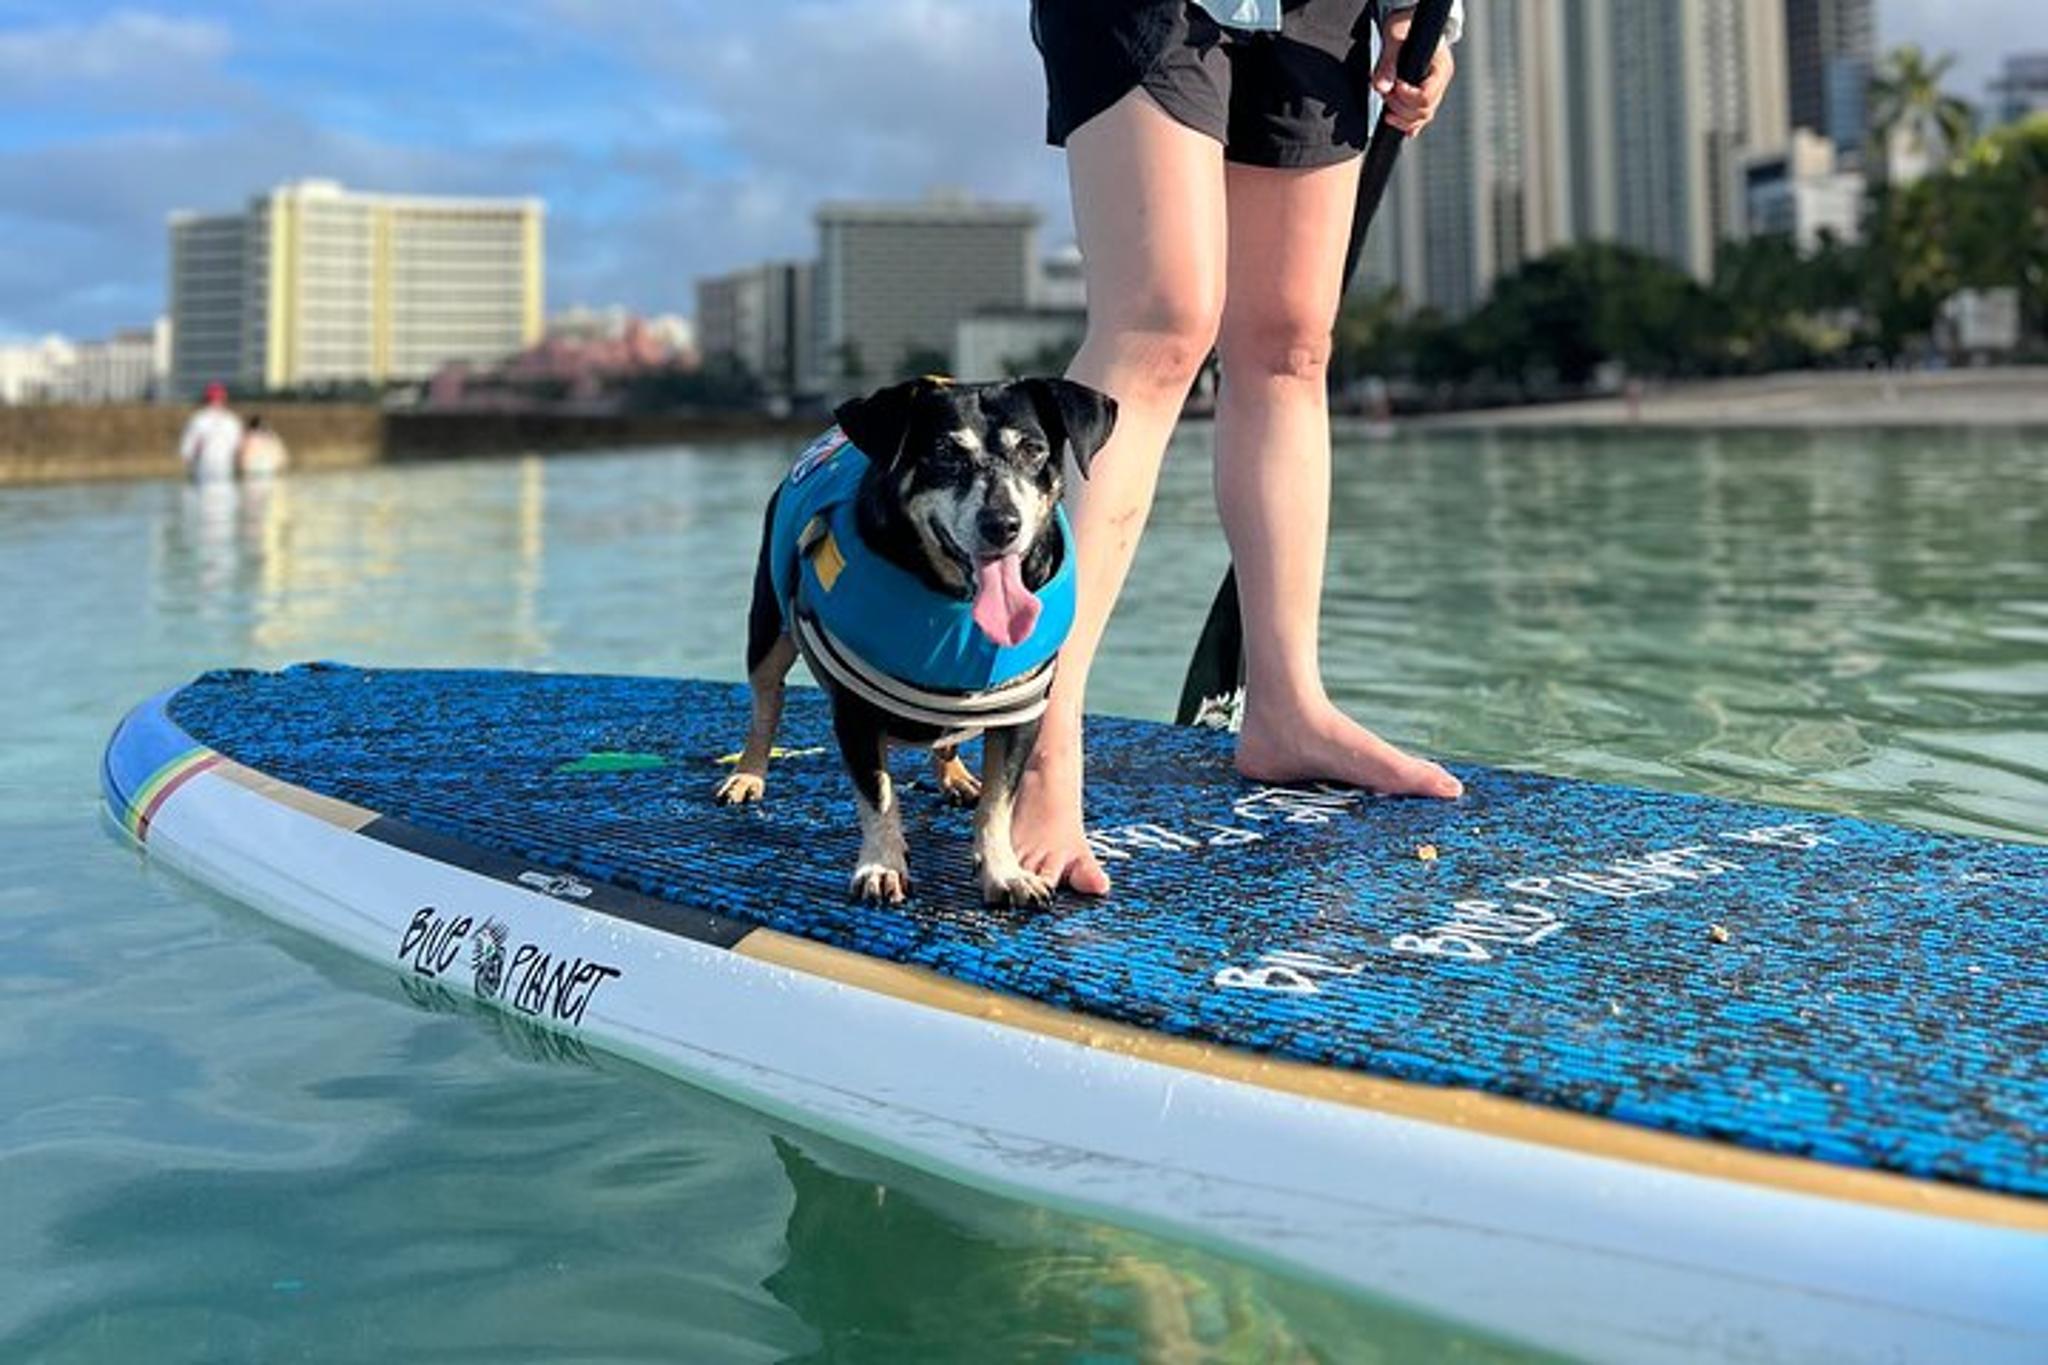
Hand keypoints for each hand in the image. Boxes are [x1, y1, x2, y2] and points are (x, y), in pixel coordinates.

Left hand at [1373, 8, 1454, 136]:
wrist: (1407, 26)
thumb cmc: (1406, 28)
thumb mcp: (1395, 39)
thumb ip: (1388, 63)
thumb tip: (1382, 87)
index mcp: (1441, 67)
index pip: (1427, 95)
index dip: (1407, 96)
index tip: (1395, 85)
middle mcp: (1440, 82)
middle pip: (1425, 111)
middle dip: (1400, 106)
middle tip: (1385, 93)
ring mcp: (1433, 92)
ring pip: (1422, 119)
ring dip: (1400, 116)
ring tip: (1386, 102)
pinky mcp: (1423, 98)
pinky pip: (1418, 120)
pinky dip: (1405, 124)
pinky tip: (1394, 120)